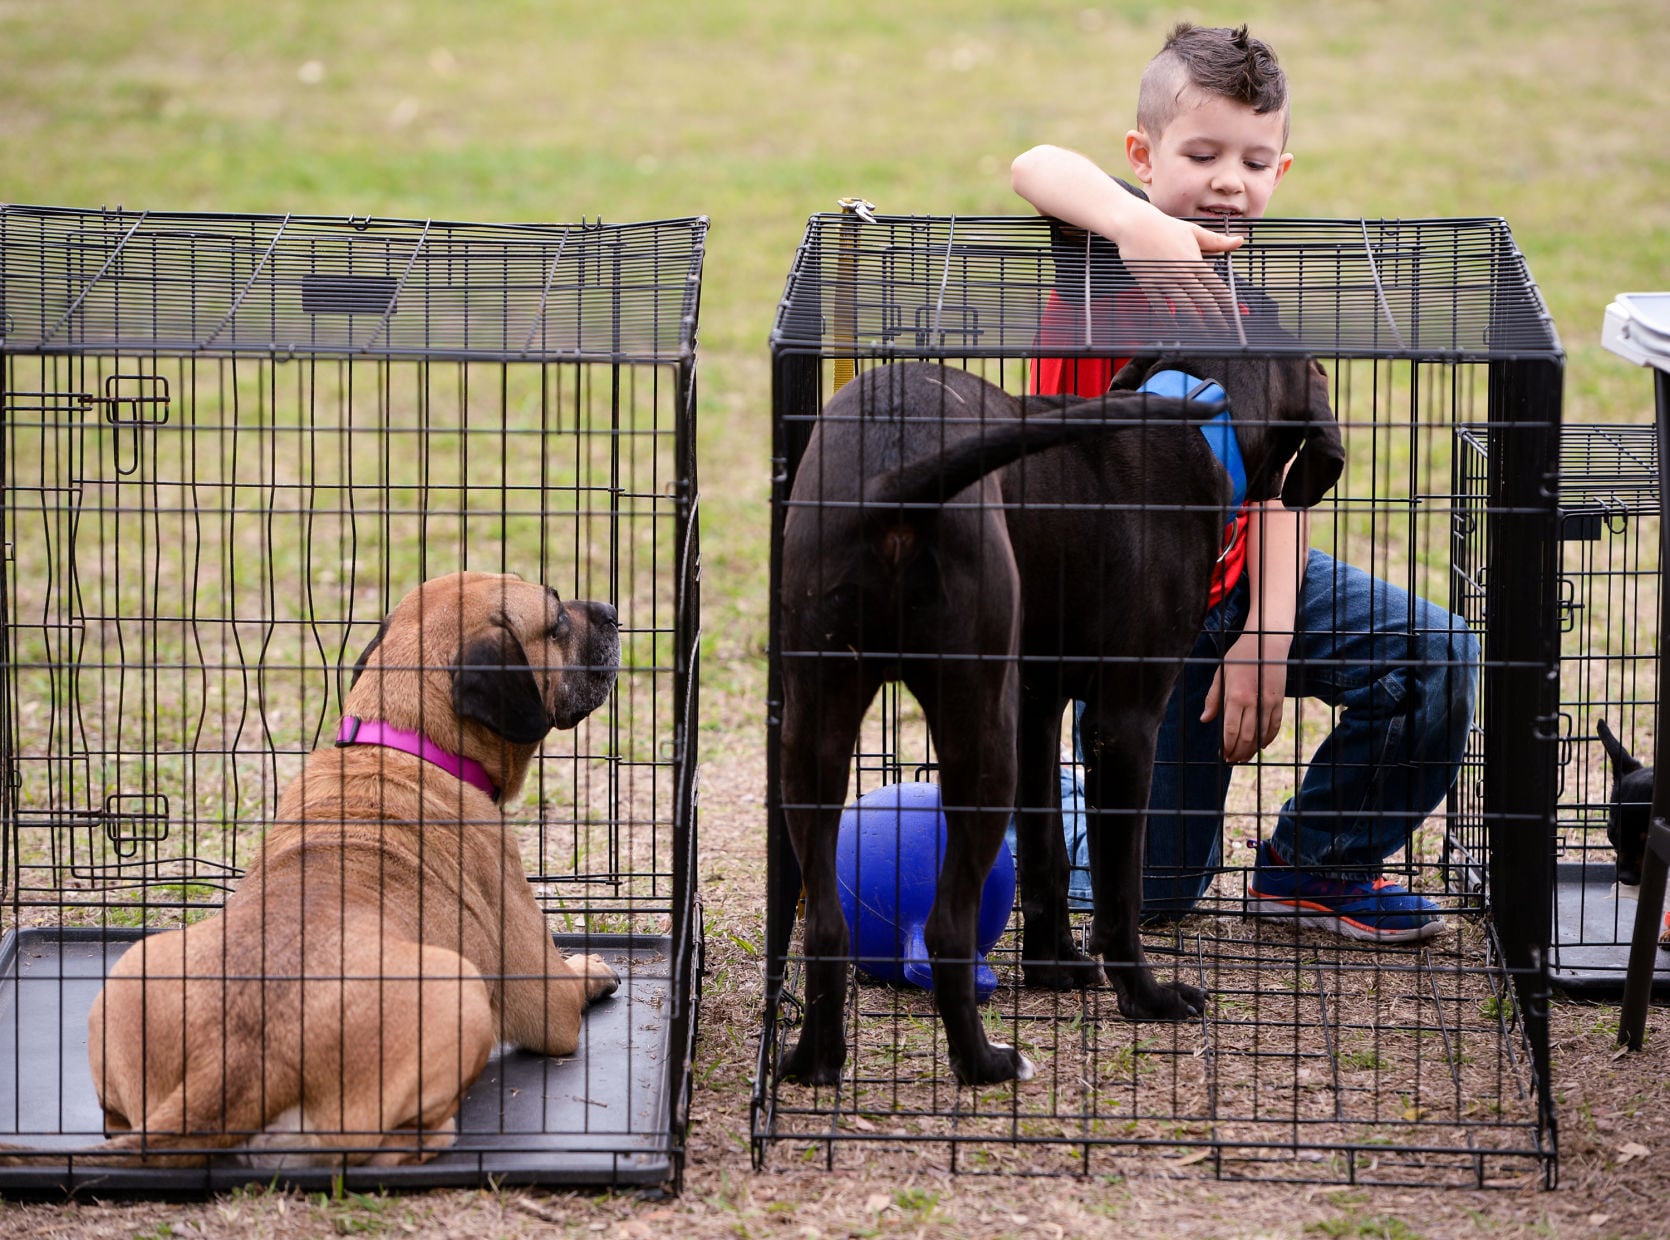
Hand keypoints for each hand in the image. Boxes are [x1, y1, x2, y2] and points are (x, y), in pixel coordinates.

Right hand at [1115, 207, 1243, 329]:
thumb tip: (1240, 241)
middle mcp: (1181, 272)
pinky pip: (1160, 304)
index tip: (1233, 312)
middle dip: (1214, 315)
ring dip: (1194, 320)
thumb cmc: (1166, 227)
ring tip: (1203, 331)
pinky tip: (1175, 325)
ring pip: (1182, 304)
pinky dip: (1168, 316)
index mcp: (1194, 260)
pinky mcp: (1149, 283)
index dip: (1225, 300)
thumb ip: (1217, 241)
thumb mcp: (1194, 231)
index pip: (1214, 285)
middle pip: (1202, 298)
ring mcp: (1164, 279)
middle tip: (1223, 328)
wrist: (1136, 225)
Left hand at [1202, 627, 1288, 763]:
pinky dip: (1268, 738)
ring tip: (1244, 757)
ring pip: (1262, 734)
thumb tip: (1205, 719)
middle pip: (1247, 736)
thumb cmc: (1239, 657)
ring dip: (1252, 749)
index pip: (1231, 730)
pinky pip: (1275, 725)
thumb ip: (1213, 698)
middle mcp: (1253, 701)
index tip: (1223, 755)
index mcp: (1235, 695)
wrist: (1266, 642)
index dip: (1228, 746)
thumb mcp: (1220, 674)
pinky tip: (1261, 745)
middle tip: (1232, 760)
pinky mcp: (1279, 701)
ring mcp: (1269, 702)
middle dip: (1239, 752)